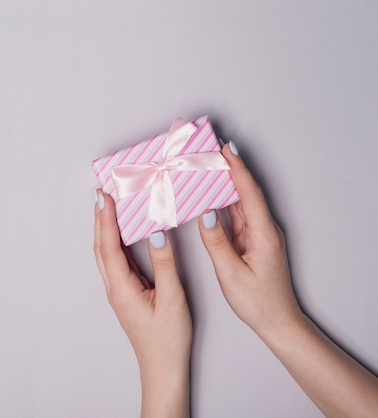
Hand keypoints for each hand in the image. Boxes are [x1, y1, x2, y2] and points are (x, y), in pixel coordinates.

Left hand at [94, 190, 191, 417]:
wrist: (162, 368)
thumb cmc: (168, 339)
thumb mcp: (173, 299)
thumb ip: (165, 265)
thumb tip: (158, 233)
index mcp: (122, 287)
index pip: (109, 246)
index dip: (106, 219)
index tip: (105, 196)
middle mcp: (115, 287)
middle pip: (101, 246)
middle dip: (100, 218)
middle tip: (102, 192)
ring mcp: (118, 291)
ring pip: (105, 253)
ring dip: (104, 228)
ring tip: (107, 206)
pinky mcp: (125, 293)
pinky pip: (114, 261)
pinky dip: (113, 241)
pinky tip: (120, 233)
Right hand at [197, 142, 377, 416]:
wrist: (277, 321)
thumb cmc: (257, 301)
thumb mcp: (231, 274)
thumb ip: (216, 243)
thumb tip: (205, 214)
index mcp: (263, 234)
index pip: (249, 194)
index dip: (237, 170)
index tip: (224, 149)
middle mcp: (263, 229)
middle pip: (246, 192)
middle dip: (229, 169)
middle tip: (210, 150)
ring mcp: (259, 234)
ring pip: (240, 202)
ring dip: (226, 184)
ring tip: (208, 166)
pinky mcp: (252, 241)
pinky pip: (237, 215)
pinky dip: (224, 202)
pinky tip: (212, 196)